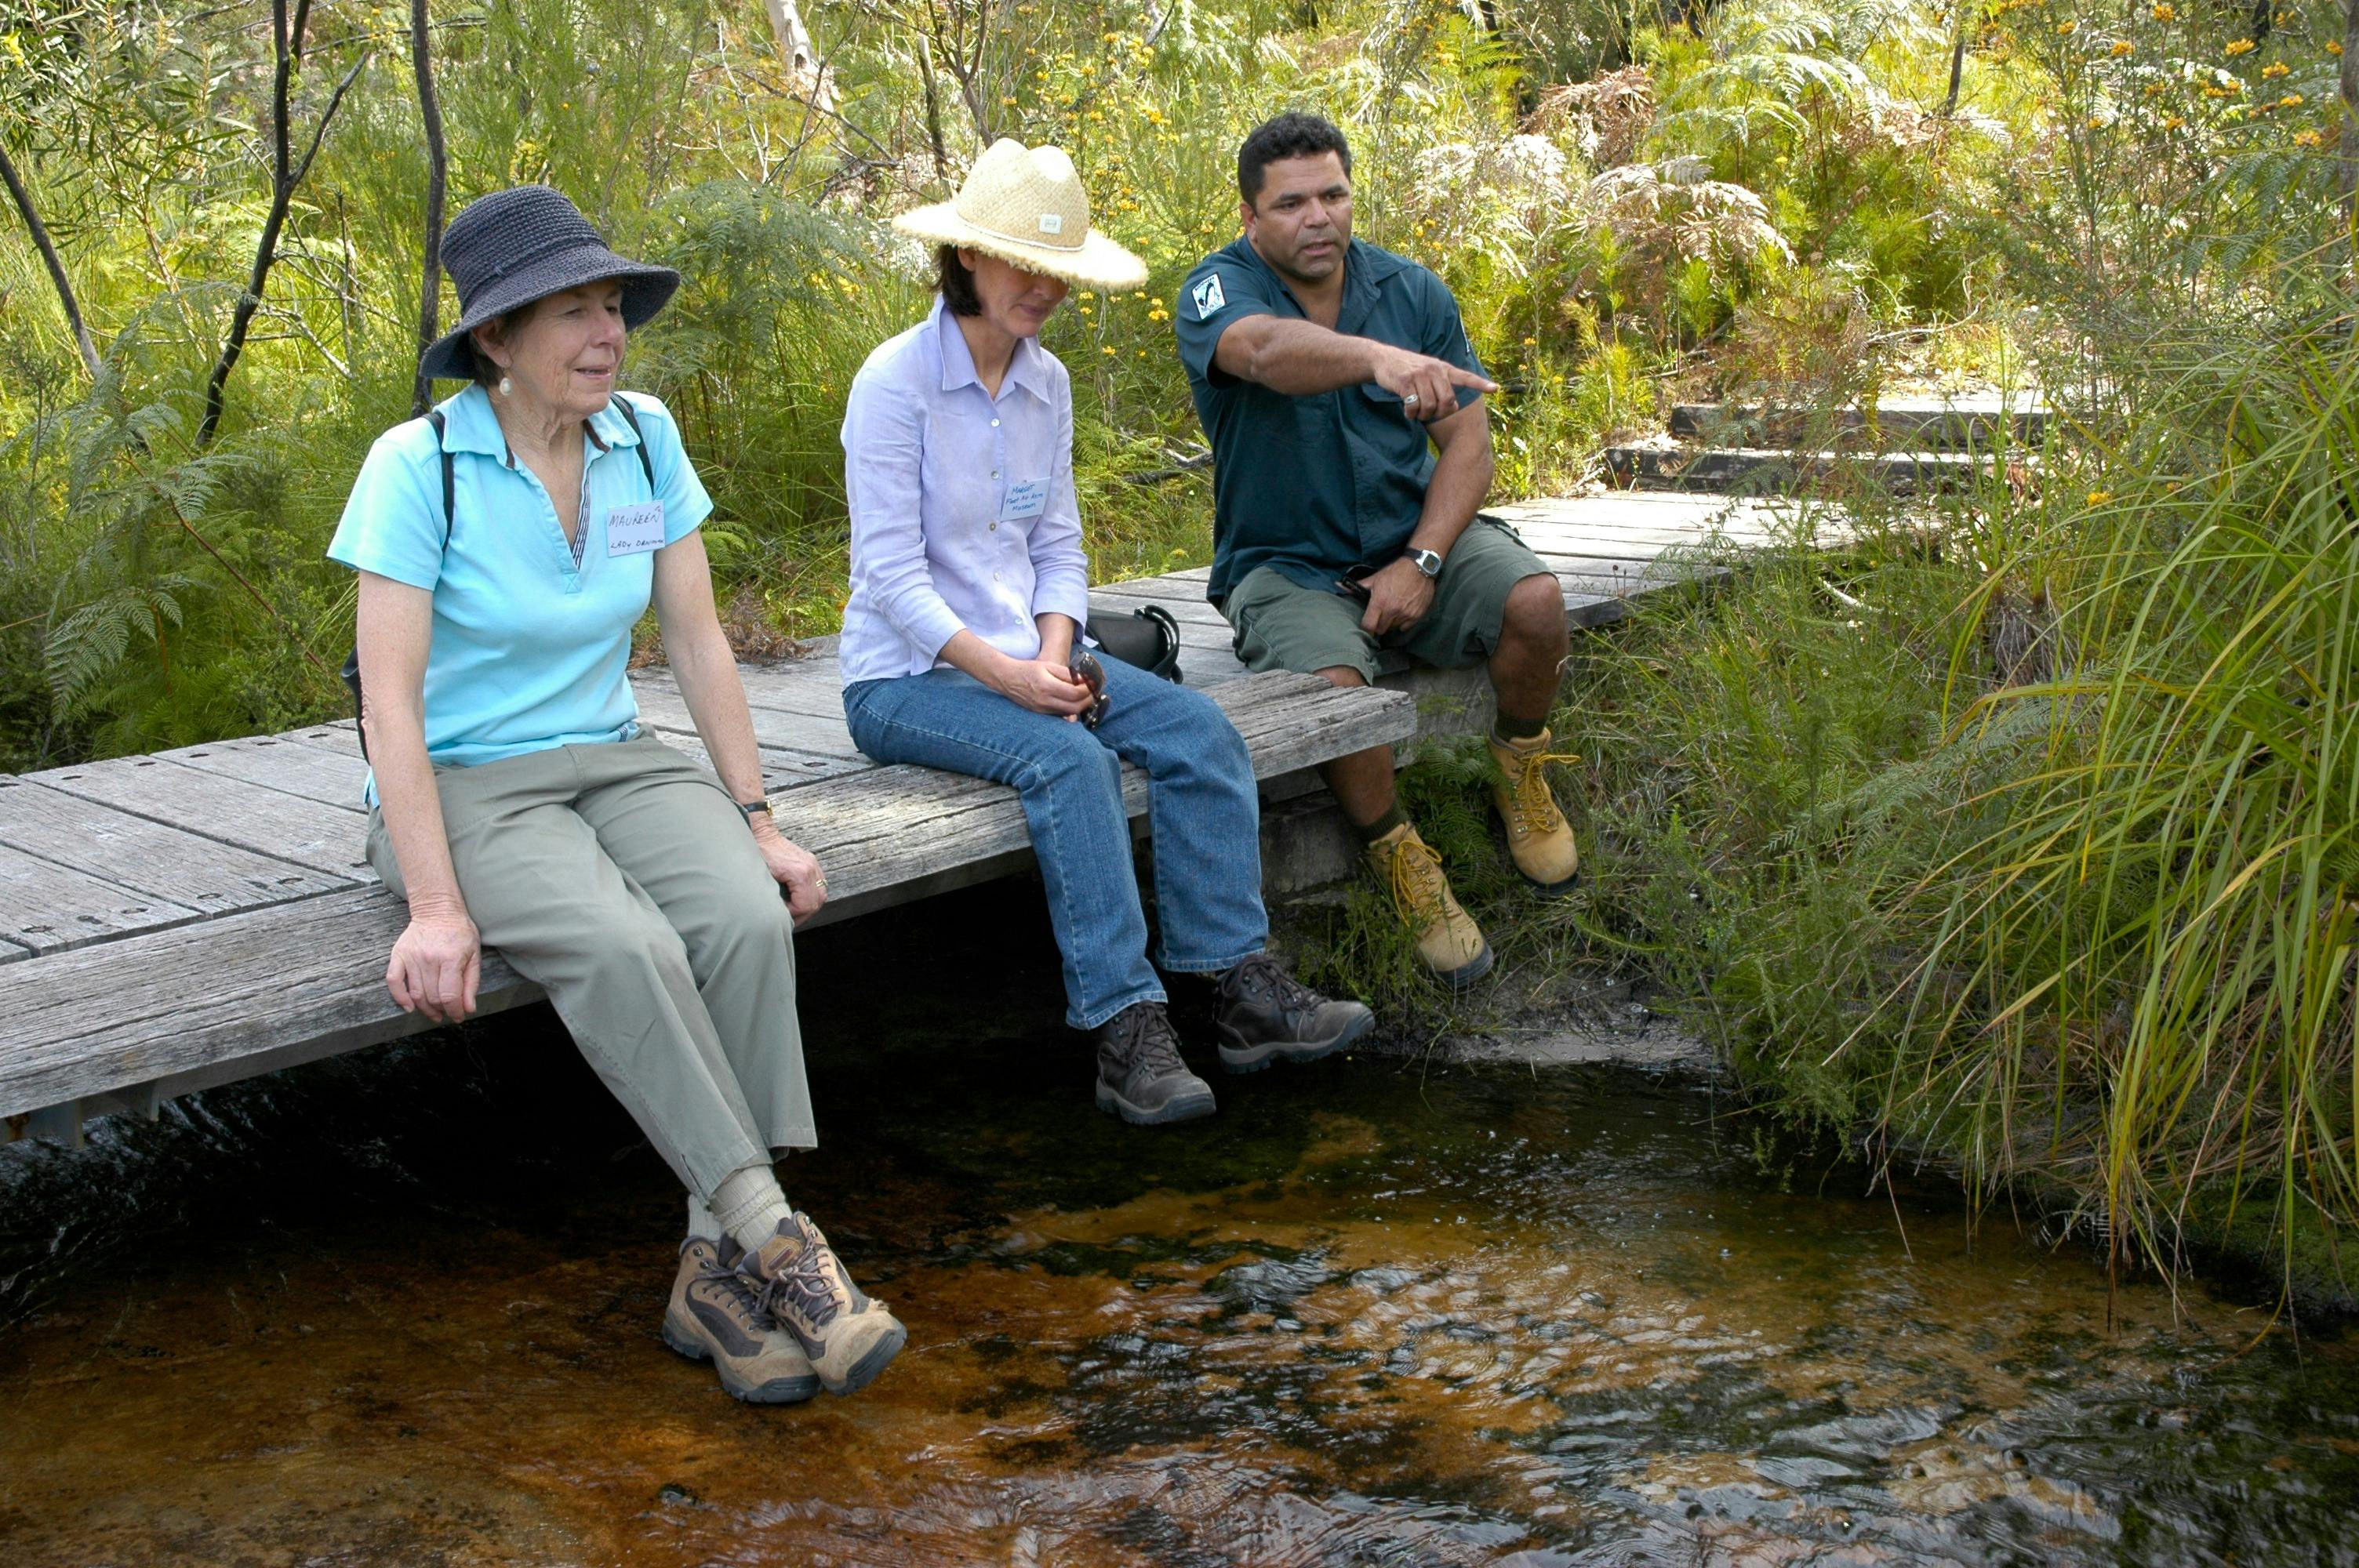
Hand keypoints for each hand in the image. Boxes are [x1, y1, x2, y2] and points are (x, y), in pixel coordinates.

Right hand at [387, 906, 480, 1023]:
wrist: (437, 910)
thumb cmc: (459, 932)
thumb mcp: (474, 955)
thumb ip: (471, 983)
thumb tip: (468, 1008)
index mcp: (450, 958)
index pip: (449, 995)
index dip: (454, 1011)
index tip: (458, 1016)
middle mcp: (429, 959)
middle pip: (432, 997)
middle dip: (442, 1011)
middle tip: (448, 1013)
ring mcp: (411, 957)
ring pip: (415, 994)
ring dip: (425, 1009)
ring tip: (434, 1012)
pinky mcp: (398, 955)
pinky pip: (393, 981)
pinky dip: (399, 998)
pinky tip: (409, 1007)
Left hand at [755, 826, 827, 923]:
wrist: (764, 835)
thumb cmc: (761, 854)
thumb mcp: (764, 877)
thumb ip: (774, 896)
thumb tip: (778, 912)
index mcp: (800, 873)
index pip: (805, 905)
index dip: (794, 914)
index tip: (782, 914)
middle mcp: (811, 869)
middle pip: (816, 902)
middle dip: (803, 914)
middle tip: (790, 919)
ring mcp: (813, 865)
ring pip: (821, 895)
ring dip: (809, 906)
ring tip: (796, 911)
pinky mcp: (812, 863)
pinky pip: (820, 885)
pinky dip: (812, 895)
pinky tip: (800, 899)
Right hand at [993, 655, 1096, 719]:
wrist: (1008, 679)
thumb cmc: (1029, 670)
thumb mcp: (1049, 666)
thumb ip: (1068, 674)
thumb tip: (1085, 680)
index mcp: (1047, 686)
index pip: (1075, 693)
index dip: (1087, 689)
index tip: (1092, 683)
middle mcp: (1045, 701)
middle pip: (1075, 707)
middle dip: (1088, 700)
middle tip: (1093, 691)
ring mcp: (1042, 709)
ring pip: (1069, 713)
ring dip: (1081, 705)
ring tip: (1086, 696)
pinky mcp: (1041, 713)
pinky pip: (1061, 714)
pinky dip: (1071, 708)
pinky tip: (1074, 701)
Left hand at [1359, 556, 1435, 635]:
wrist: (1419, 567)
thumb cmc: (1395, 572)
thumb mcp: (1375, 578)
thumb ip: (1357, 586)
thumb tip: (1338, 584)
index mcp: (1379, 602)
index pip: (1368, 626)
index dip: (1366, 628)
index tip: (1367, 625)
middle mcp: (1392, 611)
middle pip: (1380, 630)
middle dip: (1378, 624)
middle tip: (1380, 615)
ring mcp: (1405, 614)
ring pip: (1393, 628)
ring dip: (1391, 622)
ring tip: (1393, 611)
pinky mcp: (1417, 616)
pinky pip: (1405, 627)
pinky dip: (1403, 622)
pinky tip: (1403, 611)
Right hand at [1373, 346, 1496, 423]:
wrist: (1384, 359)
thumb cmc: (1409, 370)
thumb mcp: (1429, 372)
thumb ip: (1442, 386)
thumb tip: (1454, 406)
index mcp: (1444, 368)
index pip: (1465, 377)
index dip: (1480, 384)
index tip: (1495, 389)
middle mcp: (1435, 370)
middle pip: (1447, 401)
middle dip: (1439, 413)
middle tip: (1430, 415)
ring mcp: (1420, 375)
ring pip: (1430, 406)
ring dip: (1423, 415)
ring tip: (1416, 413)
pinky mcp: (1405, 382)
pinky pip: (1414, 406)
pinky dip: (1411, 414)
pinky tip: (1407, 411)